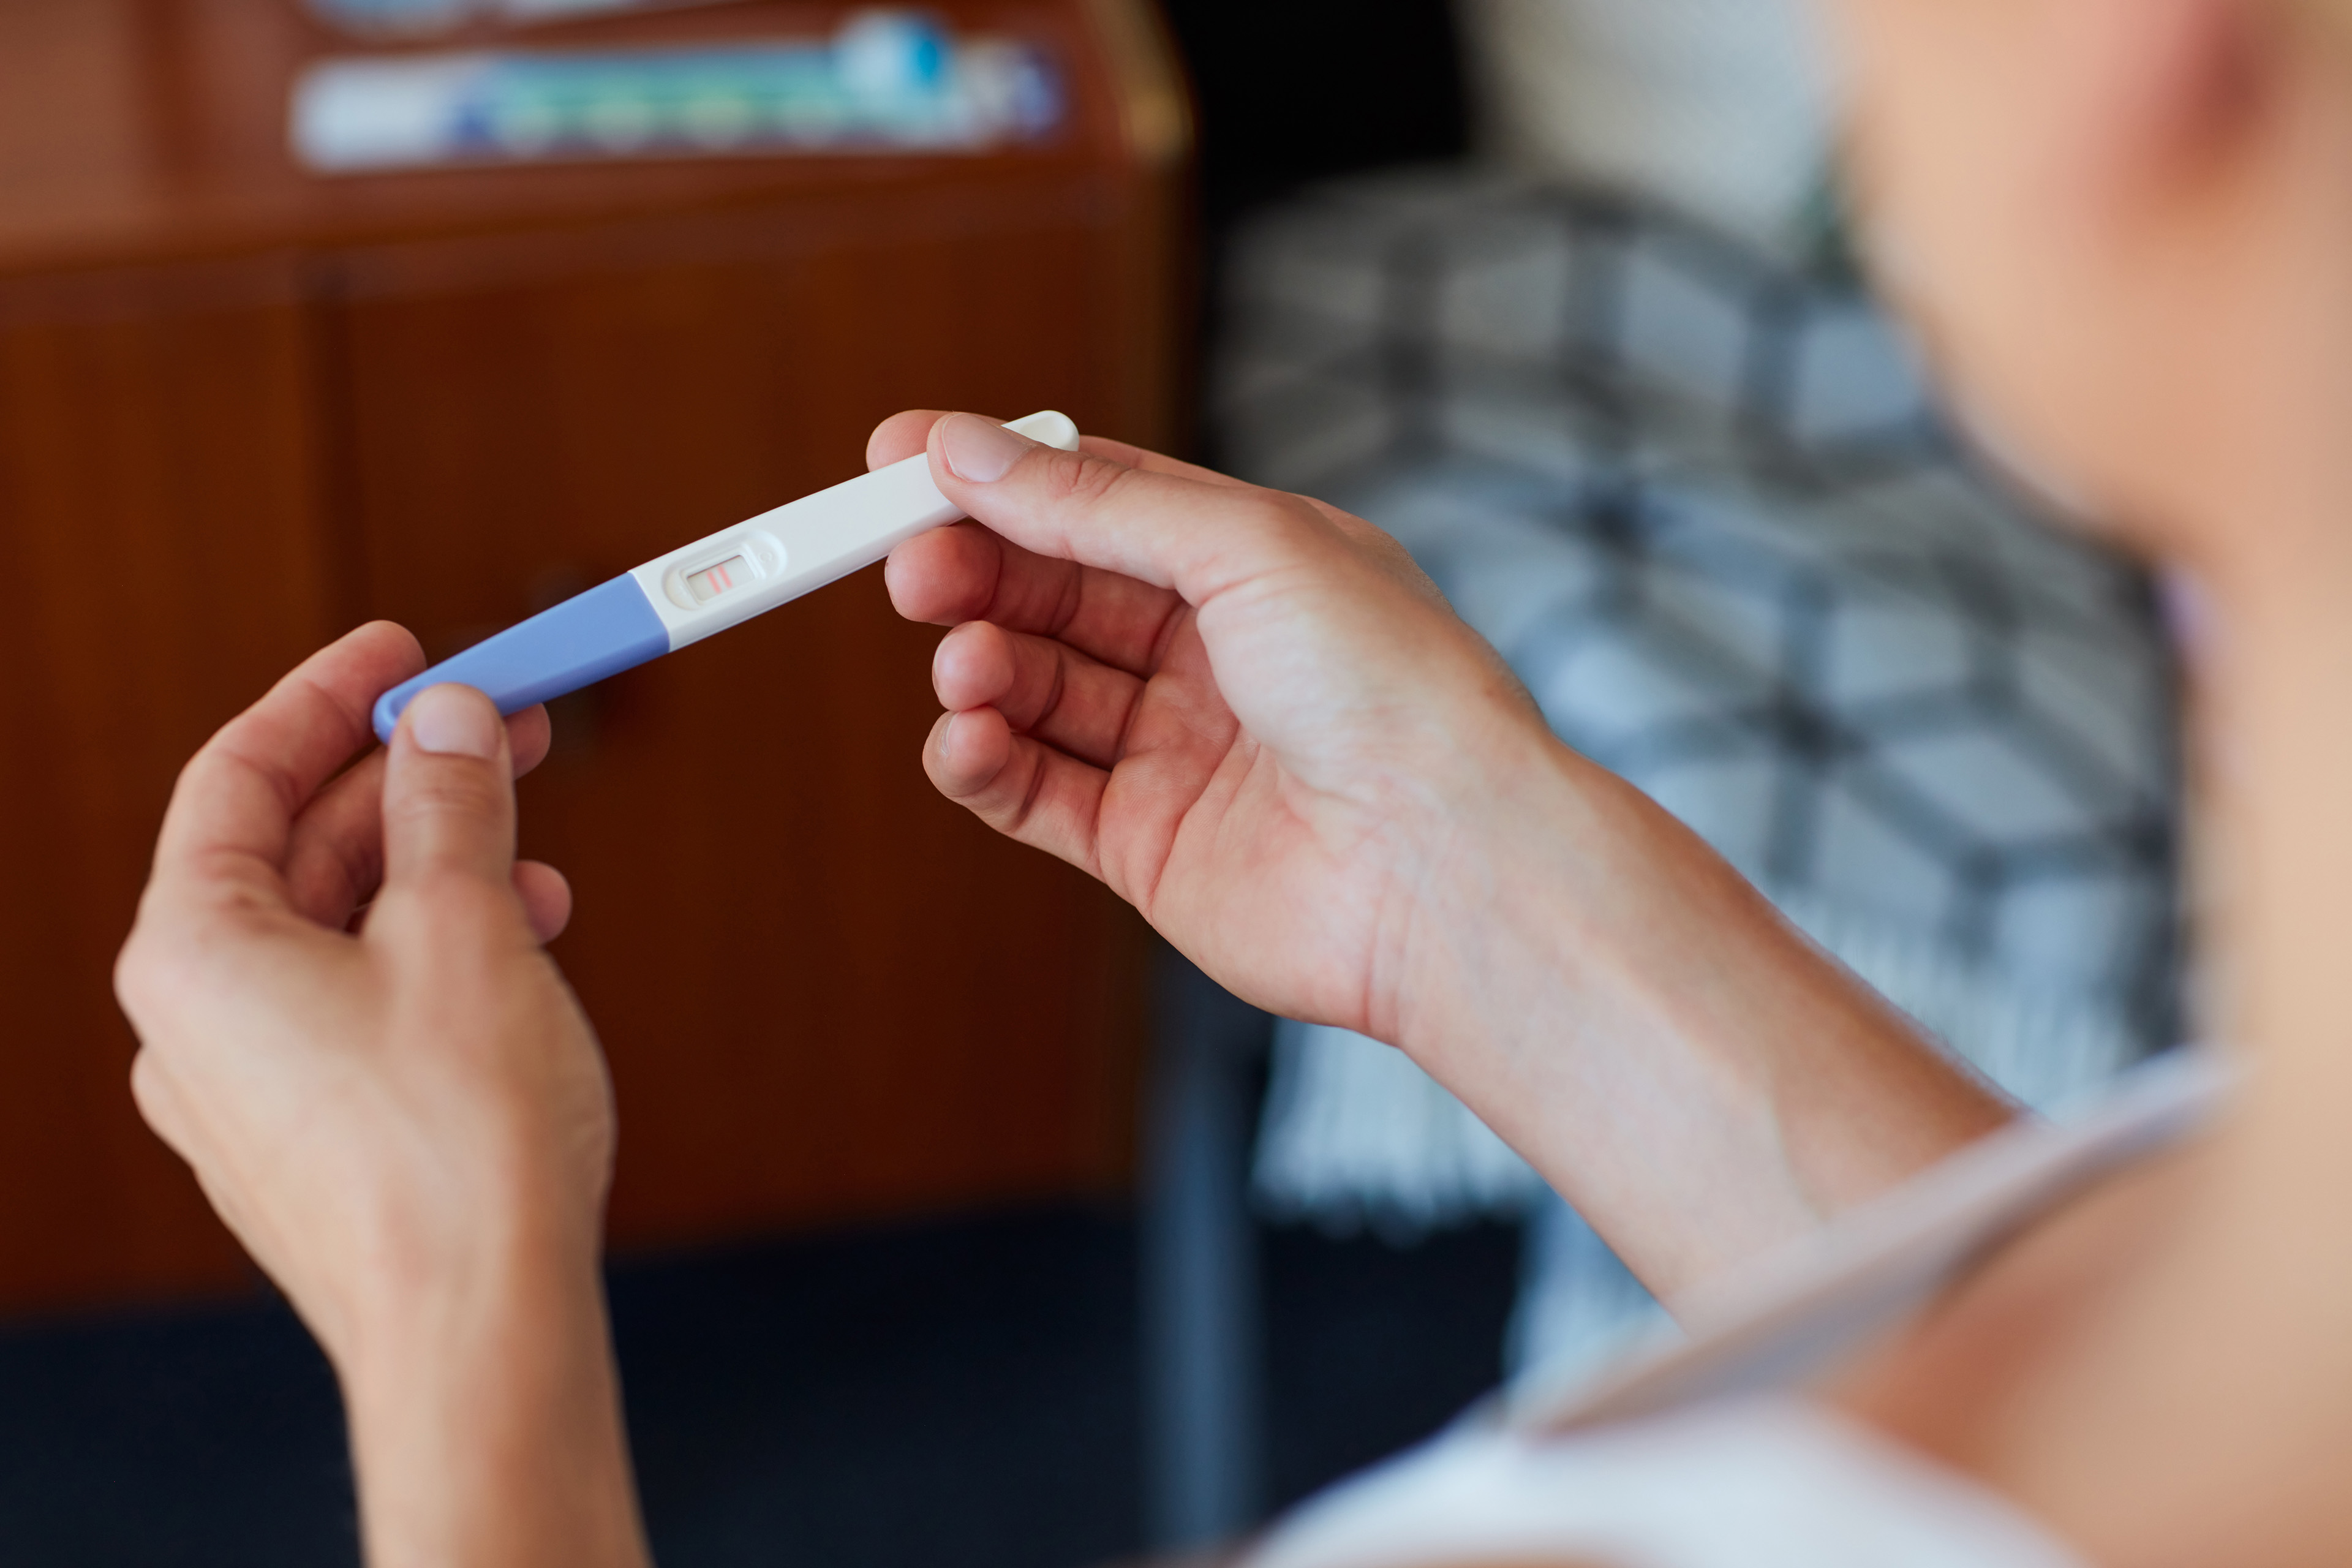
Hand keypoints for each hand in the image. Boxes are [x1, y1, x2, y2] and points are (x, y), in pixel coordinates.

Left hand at [115, 623, 645, 1567]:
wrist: (480, 1327)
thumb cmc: (460, 1139)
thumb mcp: (468, 925)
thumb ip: (449, 806)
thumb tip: (446, 718)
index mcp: (193, 951)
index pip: (241, 776)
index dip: (327, 696)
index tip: (405, 646)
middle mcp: (194, 1020)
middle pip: (298, 851)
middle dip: (408, 781)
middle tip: (505, 722)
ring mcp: (247, 1090)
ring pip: (340, 930)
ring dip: (439, 870)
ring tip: (538, 853)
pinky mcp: (310, 1141)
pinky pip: (360, 1005)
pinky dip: (437, 954)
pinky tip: (524, 950)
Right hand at [874, 410, 1545, 1045]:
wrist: (1447, 863)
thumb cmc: (1391, 688)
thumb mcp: (1246, 545)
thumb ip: (1099, 502)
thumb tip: (974, 451)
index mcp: (1252, 564)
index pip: (1097, 502)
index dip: (998, 480)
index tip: (899, 458)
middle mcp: (1214, 655)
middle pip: (1053, 592)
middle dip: (973, 572)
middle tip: (907, 565)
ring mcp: (1179, 753)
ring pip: (1036, 692)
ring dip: (979, 668)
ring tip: (964, 664)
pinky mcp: (1147, 848)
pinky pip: (1034, 792)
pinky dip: (982, 760)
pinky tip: (965, 735)